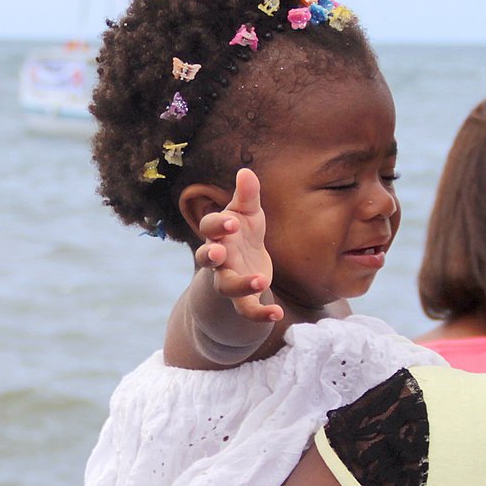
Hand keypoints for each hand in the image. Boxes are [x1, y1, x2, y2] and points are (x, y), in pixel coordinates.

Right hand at [195, 168, 279, 322]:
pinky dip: (260, 314)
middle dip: (210, 256)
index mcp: (218, 234)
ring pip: (226, 286)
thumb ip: (247, 195)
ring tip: (261, 281)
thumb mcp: (248, 213)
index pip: (209, 228)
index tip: (232, 221)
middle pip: (207, 259)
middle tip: (217, 253)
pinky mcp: (242, 299)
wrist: (244, 264)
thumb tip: (246, 171)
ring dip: (240, 285)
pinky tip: (277, 313)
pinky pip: (246, 309)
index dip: (217, 225)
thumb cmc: (244, 233)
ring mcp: (227, 279)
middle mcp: (218, 259)